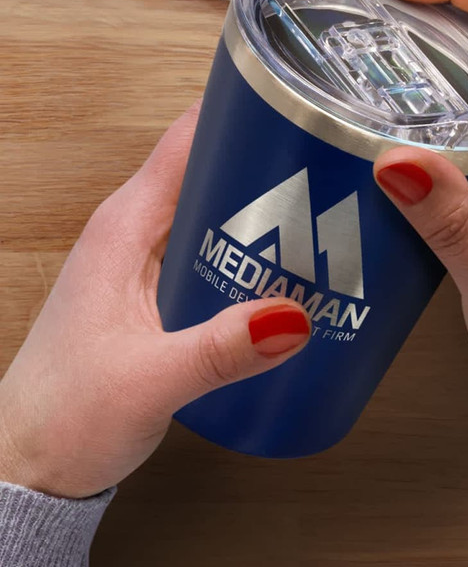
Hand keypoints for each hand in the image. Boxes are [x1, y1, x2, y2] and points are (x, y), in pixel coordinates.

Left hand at [0, 103, 310, 498]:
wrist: (34, 461)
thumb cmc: (64, 413)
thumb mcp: (148, 380)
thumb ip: (221, 350)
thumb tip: (295, 317)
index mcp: (123, 226)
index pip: (185, 140)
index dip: (239, 113)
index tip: (296, 106)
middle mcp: (136, 230)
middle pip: (212, 167)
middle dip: (271, 162)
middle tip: (333, 170)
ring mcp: (149, 258)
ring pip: (218, 209)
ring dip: (268, 208)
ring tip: (328, 214)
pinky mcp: (162, 287)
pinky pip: (216, 246)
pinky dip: (255, 248)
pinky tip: (292, 271)